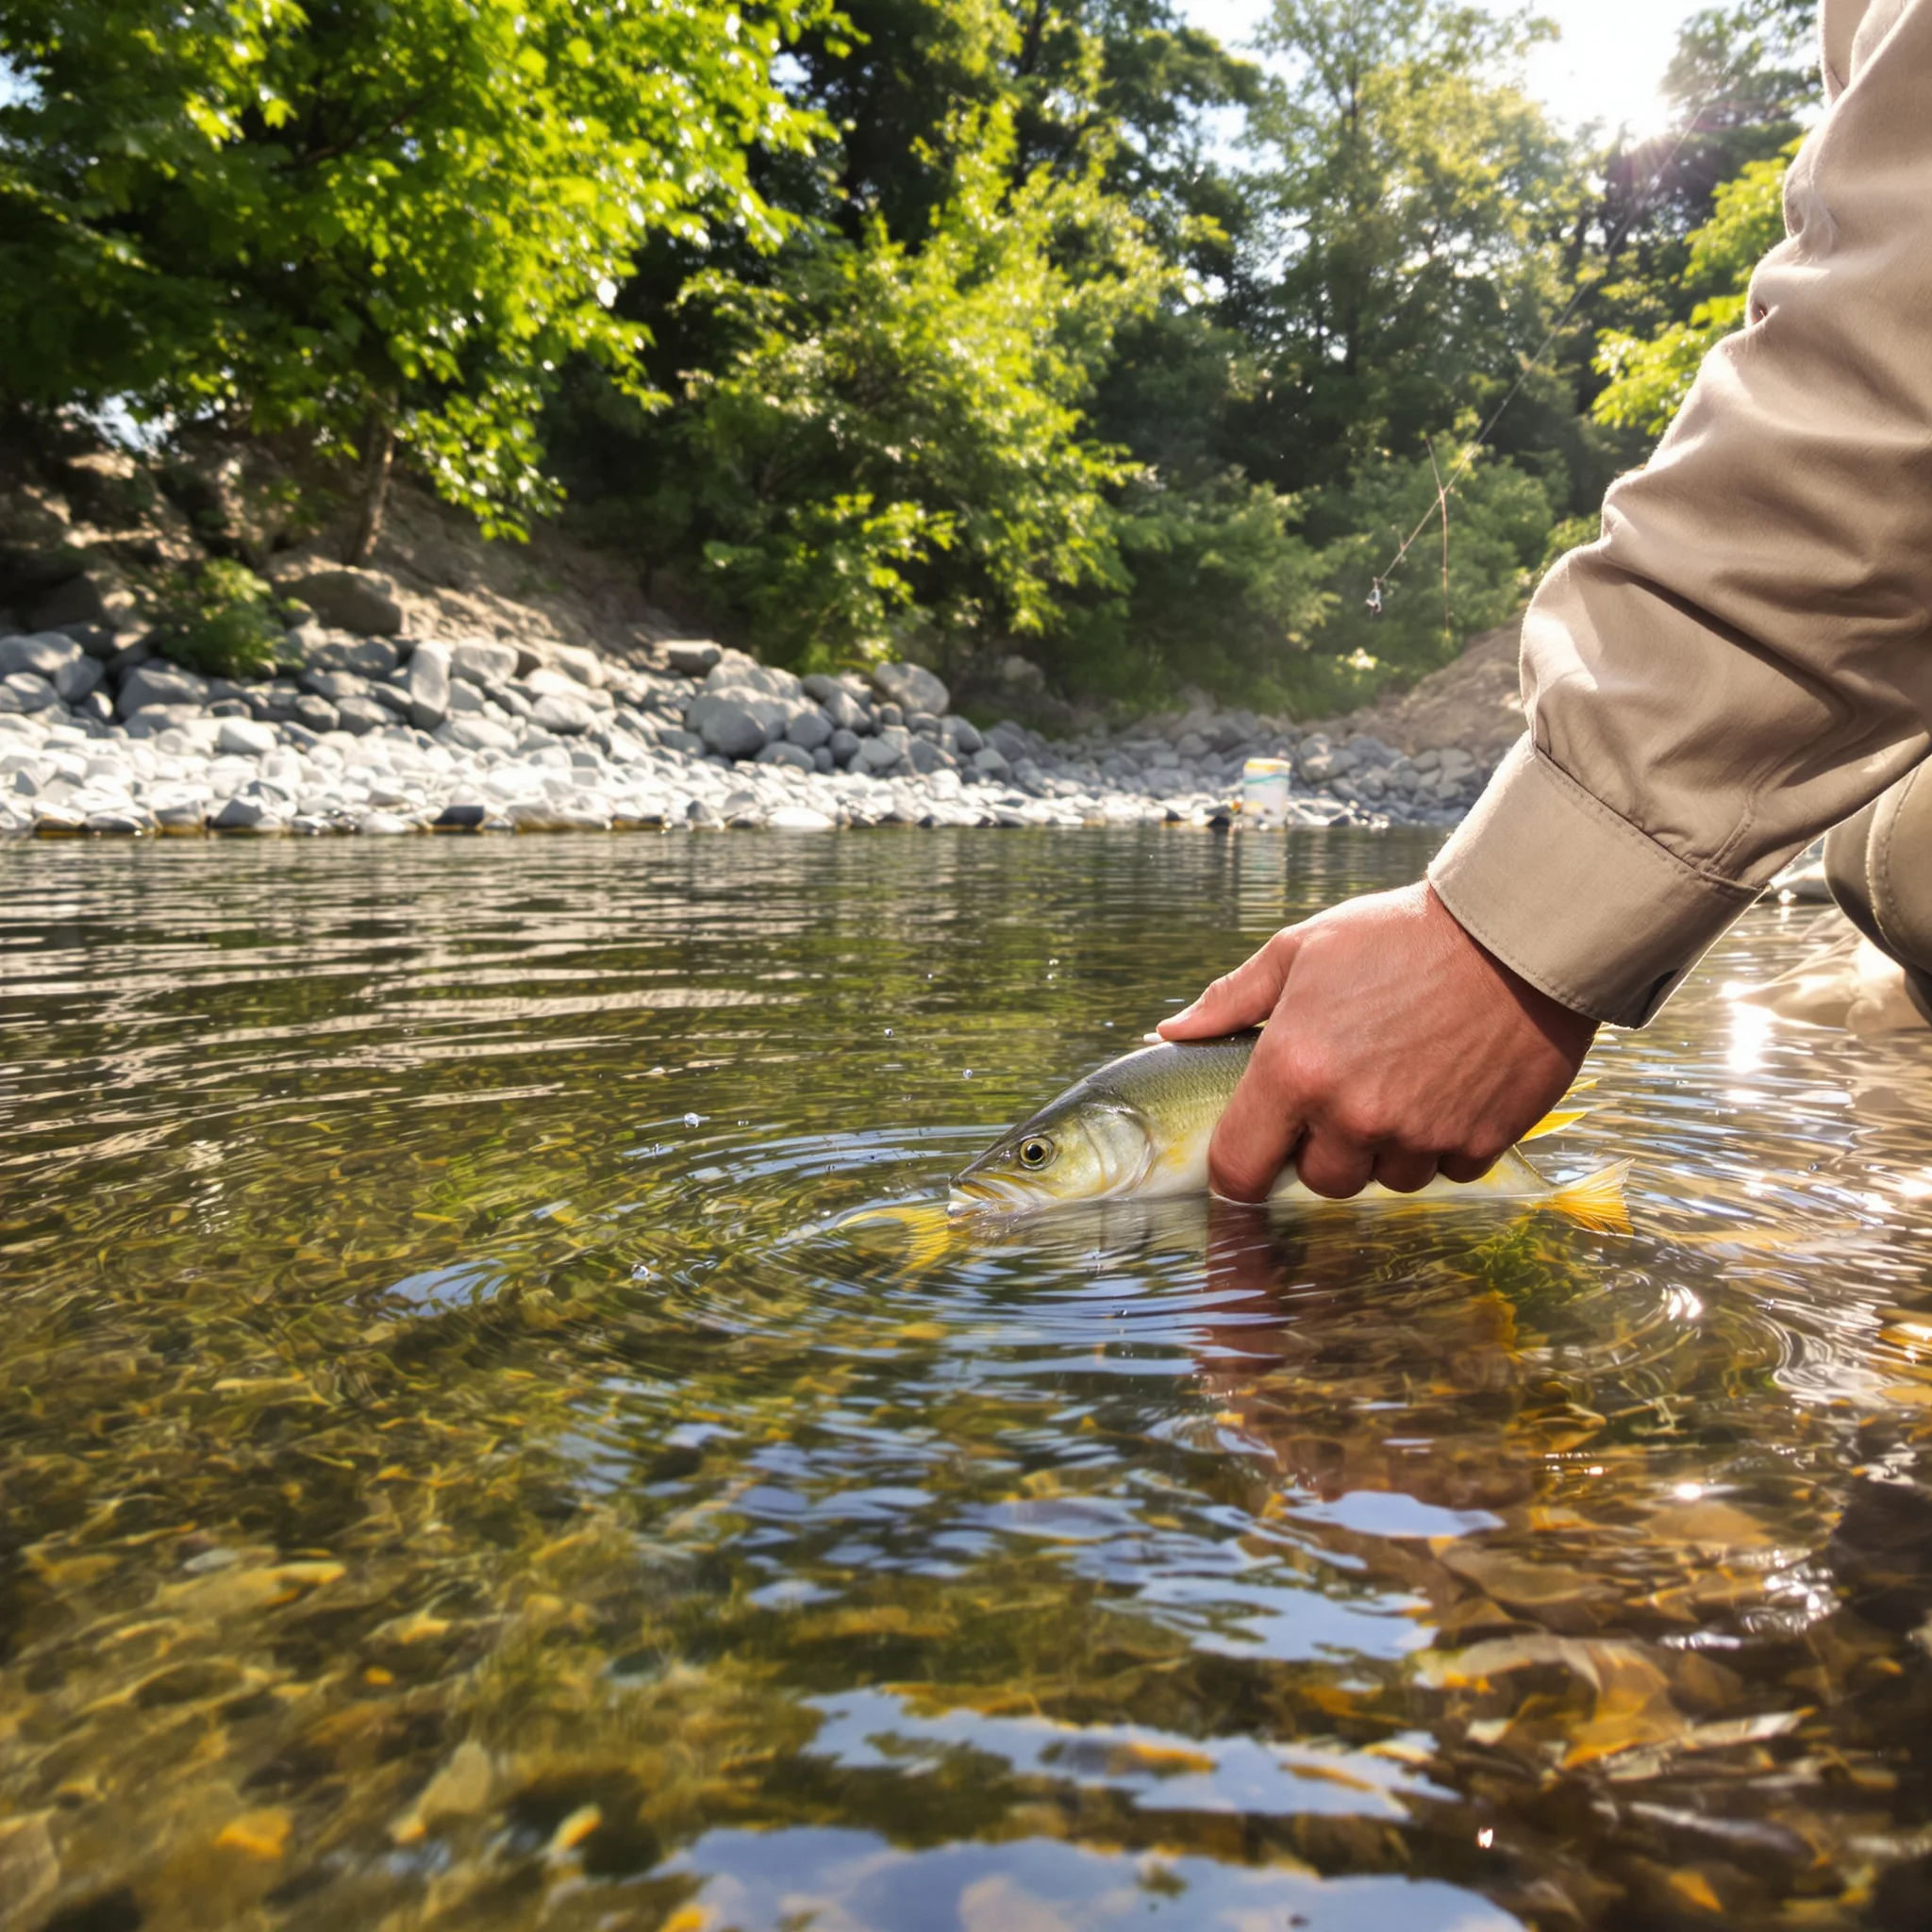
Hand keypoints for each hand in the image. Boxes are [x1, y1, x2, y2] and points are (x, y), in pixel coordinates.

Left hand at [1157, 882, 1597, 1200]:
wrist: (1516, 930)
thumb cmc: (1401, 933)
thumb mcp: (1303, 949)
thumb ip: (1232, 1000)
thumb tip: (1172, 1033)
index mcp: (1295, 1070)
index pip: (1239, 1168)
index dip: (1239, 1172)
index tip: (1252, 1158)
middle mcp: (1353, 1116)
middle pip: (1321, 1180)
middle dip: (1326, 1147)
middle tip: (1348, 1090)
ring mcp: (1420, 1135)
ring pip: (1386, 1180)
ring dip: (1388, 1148)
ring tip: (1405, 1078)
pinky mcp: (1481, 1142)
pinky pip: (1447, 1171)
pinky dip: (1445, 1142)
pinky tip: (1452, 1086)